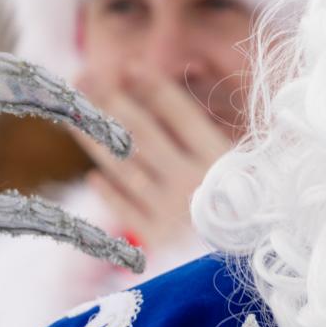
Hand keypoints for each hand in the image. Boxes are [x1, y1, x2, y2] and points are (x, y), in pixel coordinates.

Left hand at [72, 68, 233, 254]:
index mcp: (221, 161)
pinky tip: (94, 176)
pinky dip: (110, 193)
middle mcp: (195, 183)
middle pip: (145, 136)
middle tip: (83, 79)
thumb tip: (174, 89)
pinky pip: (126, 212)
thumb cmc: (246, 204)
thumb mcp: (239, 164)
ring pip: (125, 168)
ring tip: (73, 115)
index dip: (156, 89)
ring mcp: (173, 213)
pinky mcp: (159, 241)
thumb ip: (205, 134)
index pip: (182, 116)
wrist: (251, 261)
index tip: (129, 65)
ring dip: (95, 139)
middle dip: (111, 102)